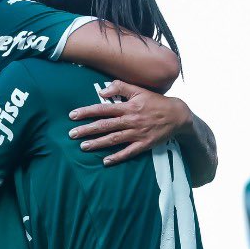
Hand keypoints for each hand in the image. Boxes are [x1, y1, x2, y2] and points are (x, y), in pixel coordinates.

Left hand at [67, 80, 191, 164]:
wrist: (177, 115)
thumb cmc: (155, 101)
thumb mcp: (139, 90)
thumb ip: (120, 87)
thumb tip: (102, 91)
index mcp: (128, 107)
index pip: (103, 109)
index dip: (87, 112)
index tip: (73, 115)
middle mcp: (131, 120)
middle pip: (105, 125)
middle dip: (87, 130)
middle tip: (72, 134)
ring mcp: (137, 133)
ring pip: (114, 139)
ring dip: (98, 143)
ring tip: (83, 146)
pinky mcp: (144, 144)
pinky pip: (129, 152)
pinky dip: (117, 157)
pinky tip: (106, 161)